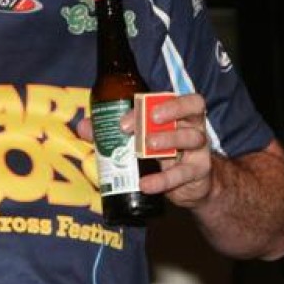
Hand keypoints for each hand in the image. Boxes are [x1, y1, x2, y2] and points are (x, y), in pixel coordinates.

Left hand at [75, 92, 214, 207]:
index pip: (170, 97)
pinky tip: (146, 184)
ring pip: (192, 137)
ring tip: (147, 147)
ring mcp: (199, 148)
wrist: (188, 186)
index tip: (123, 123)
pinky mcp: (200, 171)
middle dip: (168, 111)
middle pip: (191, 107)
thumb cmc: (161, 155)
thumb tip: (84, 127)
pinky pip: (184, 173)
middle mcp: (192, 125)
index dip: (149, 103)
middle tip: (143, 124)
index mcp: (177, 112)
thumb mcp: (139, 142)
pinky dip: (164, 180)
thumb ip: (111, 133)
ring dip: (169, 139)